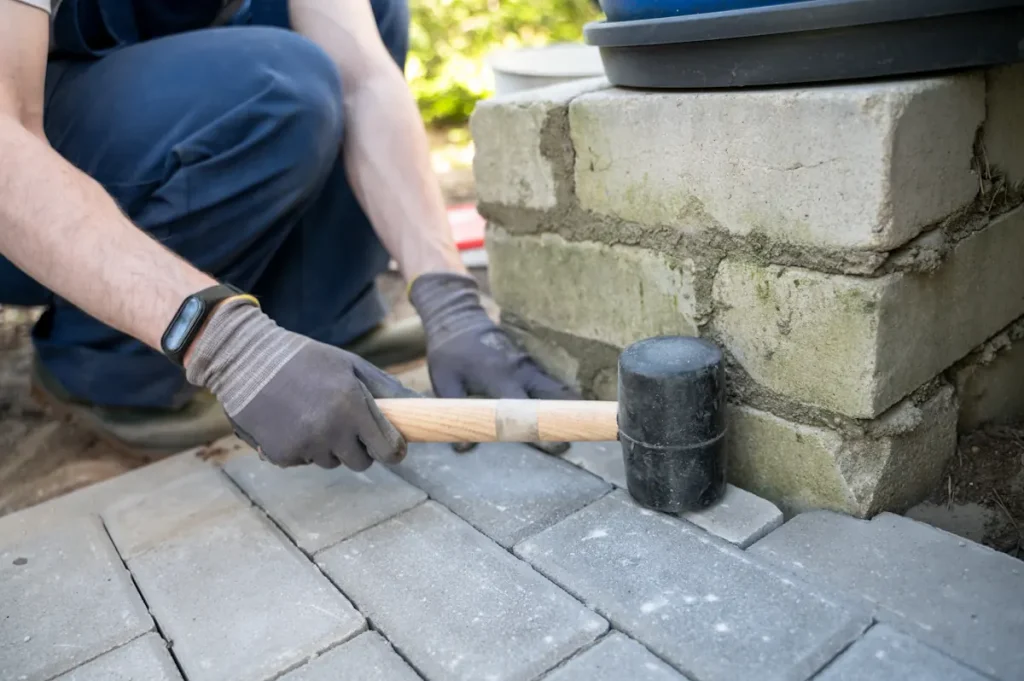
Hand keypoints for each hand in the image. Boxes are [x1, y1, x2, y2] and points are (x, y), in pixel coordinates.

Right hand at [185, 298, 416, 468]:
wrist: (245, 359)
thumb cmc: (305, 359)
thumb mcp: (350, 365)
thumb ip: (386, 389)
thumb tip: (420, 406)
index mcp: (353, 406)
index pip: (389, 450)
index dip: (394, 450)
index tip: (393, 445)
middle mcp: (331, 430)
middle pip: (362, 462)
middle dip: (360, 447)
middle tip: (346, 422)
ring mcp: (304, 446)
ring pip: (332, 463)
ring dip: (330, 447)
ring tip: (313, 414)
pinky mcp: (281, 456)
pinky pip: (305, 461)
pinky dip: (302, 448)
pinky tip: (291, 421)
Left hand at [409, 271, 577, 454]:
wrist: (459, 318)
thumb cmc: (450, 353)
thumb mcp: (444, 381)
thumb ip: (455, 411)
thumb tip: (463, 447)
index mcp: (498, 376)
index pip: (522, 406)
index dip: (536, 427)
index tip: (553, 446)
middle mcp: (520, 370)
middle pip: (551, 396)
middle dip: (566, 418)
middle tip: (574, 443)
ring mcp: (529, 364)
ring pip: (557, 388)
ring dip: (569, 407)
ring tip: (580, 430)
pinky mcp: (532, 363)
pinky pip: (552, 381)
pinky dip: (563, 397)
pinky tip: (572, 412)